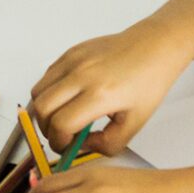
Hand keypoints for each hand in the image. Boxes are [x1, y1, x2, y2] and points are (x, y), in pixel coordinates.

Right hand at [27, 19, 193, 156]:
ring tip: (62, 117)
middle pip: (41, 109)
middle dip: (46, 129)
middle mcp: (82, 74)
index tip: (66, 147)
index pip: (60, 124)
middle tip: (60, 136)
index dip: (59, 142)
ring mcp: (74, 60)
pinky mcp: (71, 51)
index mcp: (101, 94)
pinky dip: (49, 92)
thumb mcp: (135, 123)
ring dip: (44, 111)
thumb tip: (82, 146)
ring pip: (37, 92)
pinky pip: (46, 76)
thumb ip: (107, 143)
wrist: (156, 46)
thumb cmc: (150, 80)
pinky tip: (68, 98)